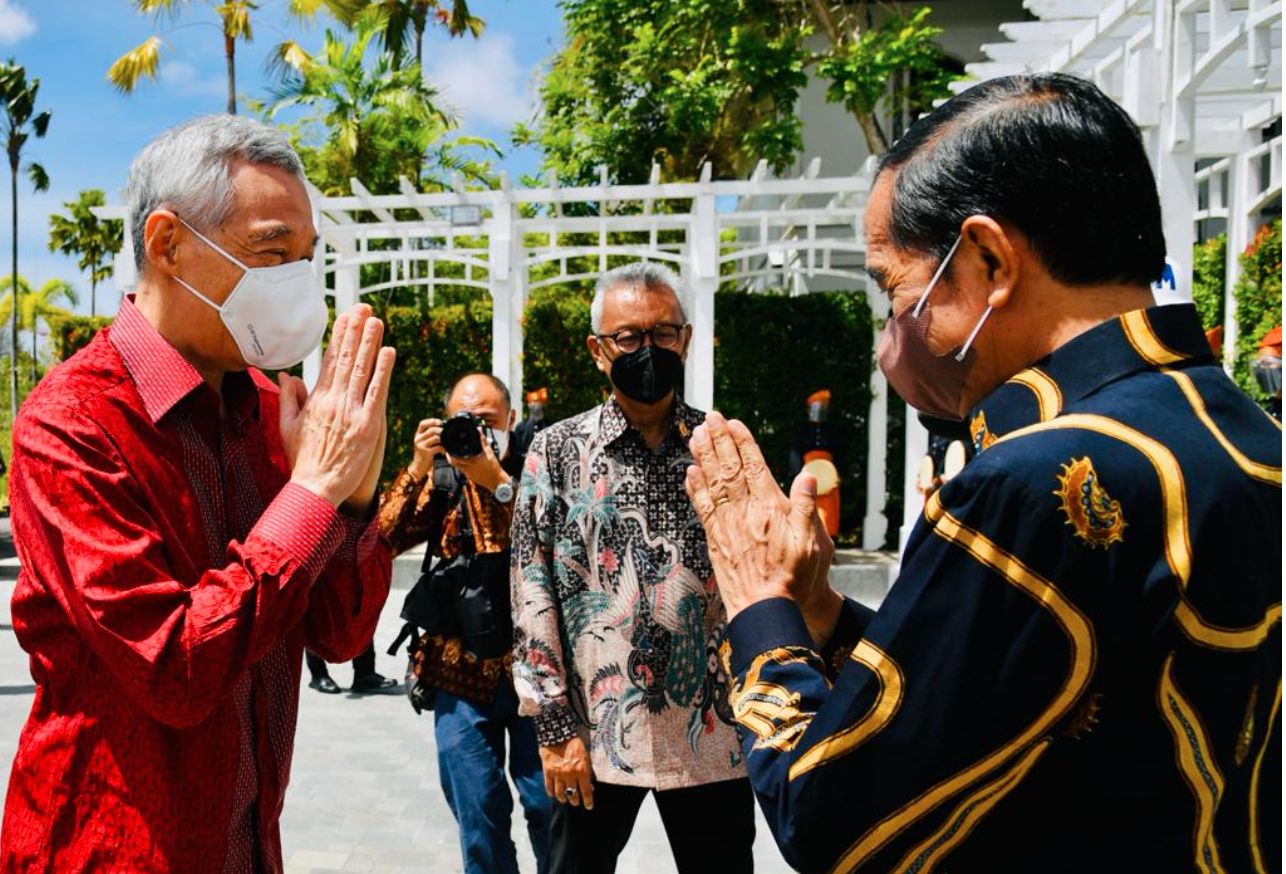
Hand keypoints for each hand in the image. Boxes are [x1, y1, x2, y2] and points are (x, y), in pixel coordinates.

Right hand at [279, 304, 395, 508]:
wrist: (314, 488)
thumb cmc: (303, 460)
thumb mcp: (288, 427)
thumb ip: (289, 398)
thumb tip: (288, 374)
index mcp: (316, 400)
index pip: (330, 360)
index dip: (339, 336)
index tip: (346, 316)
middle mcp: (334, 401)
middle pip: (347, 359)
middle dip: (356, 331)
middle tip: (364, 307)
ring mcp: (351, 412)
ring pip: (362, 371)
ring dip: (370, 343)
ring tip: (377, 321)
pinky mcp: (368, 426)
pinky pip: (377, 393)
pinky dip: (383, 372)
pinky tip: (389, 352)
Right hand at [407, 418, 442, 478]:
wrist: (418, 466)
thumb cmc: (424, 453)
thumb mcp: (424, 442)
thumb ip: (430, 435)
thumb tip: (443, 426)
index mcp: (417, 435)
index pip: (422, 424)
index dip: (432, 421)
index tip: (440, 422)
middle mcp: (418, 439)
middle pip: (431, 430)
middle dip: (441, 430)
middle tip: (446, 433)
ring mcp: (421, 446)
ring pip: (436, 438)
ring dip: (443, 440)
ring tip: (445, 443)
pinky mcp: (426, 453)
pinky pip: (438, 447)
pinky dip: (443, 448)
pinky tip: (443, 450)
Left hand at [447, 427, 507, 492]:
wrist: (496, 481)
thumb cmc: (494, 467)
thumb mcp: (489, 452)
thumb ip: (483, 440)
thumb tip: (479, 430)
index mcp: (472, 461)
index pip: (455, 458)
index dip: (449, 453)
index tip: (447, 448)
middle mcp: (468, 468)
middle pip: (453, 463)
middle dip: (449, 457)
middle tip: (448, 451)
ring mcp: (468, 474)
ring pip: (457, 467)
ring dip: (455, 461)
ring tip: (455, 455)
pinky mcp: (469, 477)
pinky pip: (462, 471)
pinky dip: (461, 466)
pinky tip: (464, 462)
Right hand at [540, 736, 593, 809]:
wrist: (558, 733)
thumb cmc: (575, 744)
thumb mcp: (586, 757)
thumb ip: (588, 772)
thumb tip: (591, 786)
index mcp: (581, 770)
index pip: (586, 791)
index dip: (588, 801)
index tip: (588, 806)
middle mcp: (570, 774)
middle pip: (572, 795)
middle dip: (575, 801)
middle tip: (576, 802)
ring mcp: (558, 774)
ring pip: (560, 794)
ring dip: (564, 799)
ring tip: (565, 800)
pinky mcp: (548, 771)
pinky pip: (549, 787)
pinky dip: (551, 792)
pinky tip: (554, 794)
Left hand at [686, 412, 839, 641]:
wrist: (768, 610)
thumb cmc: (796, 579)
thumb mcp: (814, 542)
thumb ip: (806, 507)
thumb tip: (808, 476)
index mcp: (770, 509)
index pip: (754, 466)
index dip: (742, 443)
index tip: (733, 423)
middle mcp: (745, 513)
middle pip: (729, 468)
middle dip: (719, 441)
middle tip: (710, 418)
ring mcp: (727, 525)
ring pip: (711, 483)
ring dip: (703, 457)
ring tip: (696, 435)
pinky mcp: (715, 540)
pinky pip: (701, 508)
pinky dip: (694, 488)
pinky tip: (689, 473)